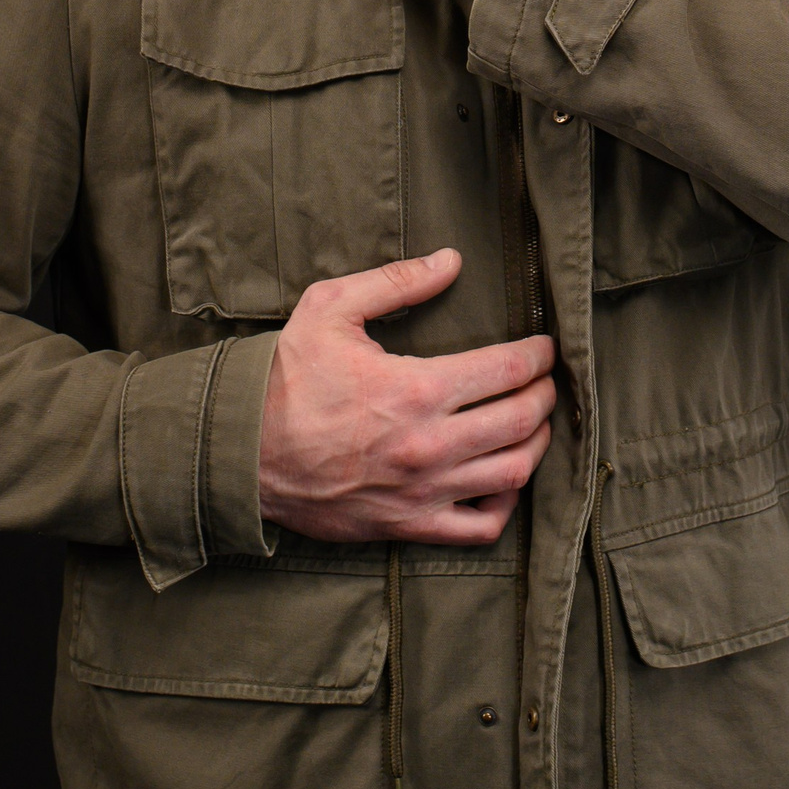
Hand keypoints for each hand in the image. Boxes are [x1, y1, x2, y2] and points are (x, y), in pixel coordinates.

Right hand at [257, 250, 556, 543]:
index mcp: (416, 388)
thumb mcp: (331, 307)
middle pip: (522, 420)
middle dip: (546, 394)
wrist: (241, 451)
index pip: (507, 370)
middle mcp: (429, 444)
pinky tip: (504, 480)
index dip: (537, 356)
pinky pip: (480, 528)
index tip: (545, 348)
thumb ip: (397, 280)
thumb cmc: (285, 376)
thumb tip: (451, 260)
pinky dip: (506, 504)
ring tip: (536, 423)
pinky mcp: (408, 526)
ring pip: (513, 473)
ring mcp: (423, 492)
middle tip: (546, 380)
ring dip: (537, 444)